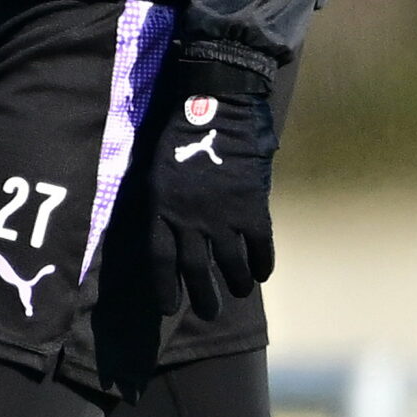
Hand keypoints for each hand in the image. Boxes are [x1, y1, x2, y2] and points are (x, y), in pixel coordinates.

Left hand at [149, 72, 274, 320]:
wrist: (214, 104)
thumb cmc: (177, 130)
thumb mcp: (153, 168)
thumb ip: (159, 201)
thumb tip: (163, 226)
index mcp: (160, 209)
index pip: (160, 261)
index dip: (165, 288)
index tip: (168, 308)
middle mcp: (189, 221)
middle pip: (196, 271)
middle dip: (204, 297)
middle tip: (209, 312)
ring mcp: (222, 217)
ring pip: (231, 265)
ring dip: (237, 283)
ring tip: (239, 290)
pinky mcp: (251, 208)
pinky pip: (260, 247)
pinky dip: (263, 263)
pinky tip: (263, 273)